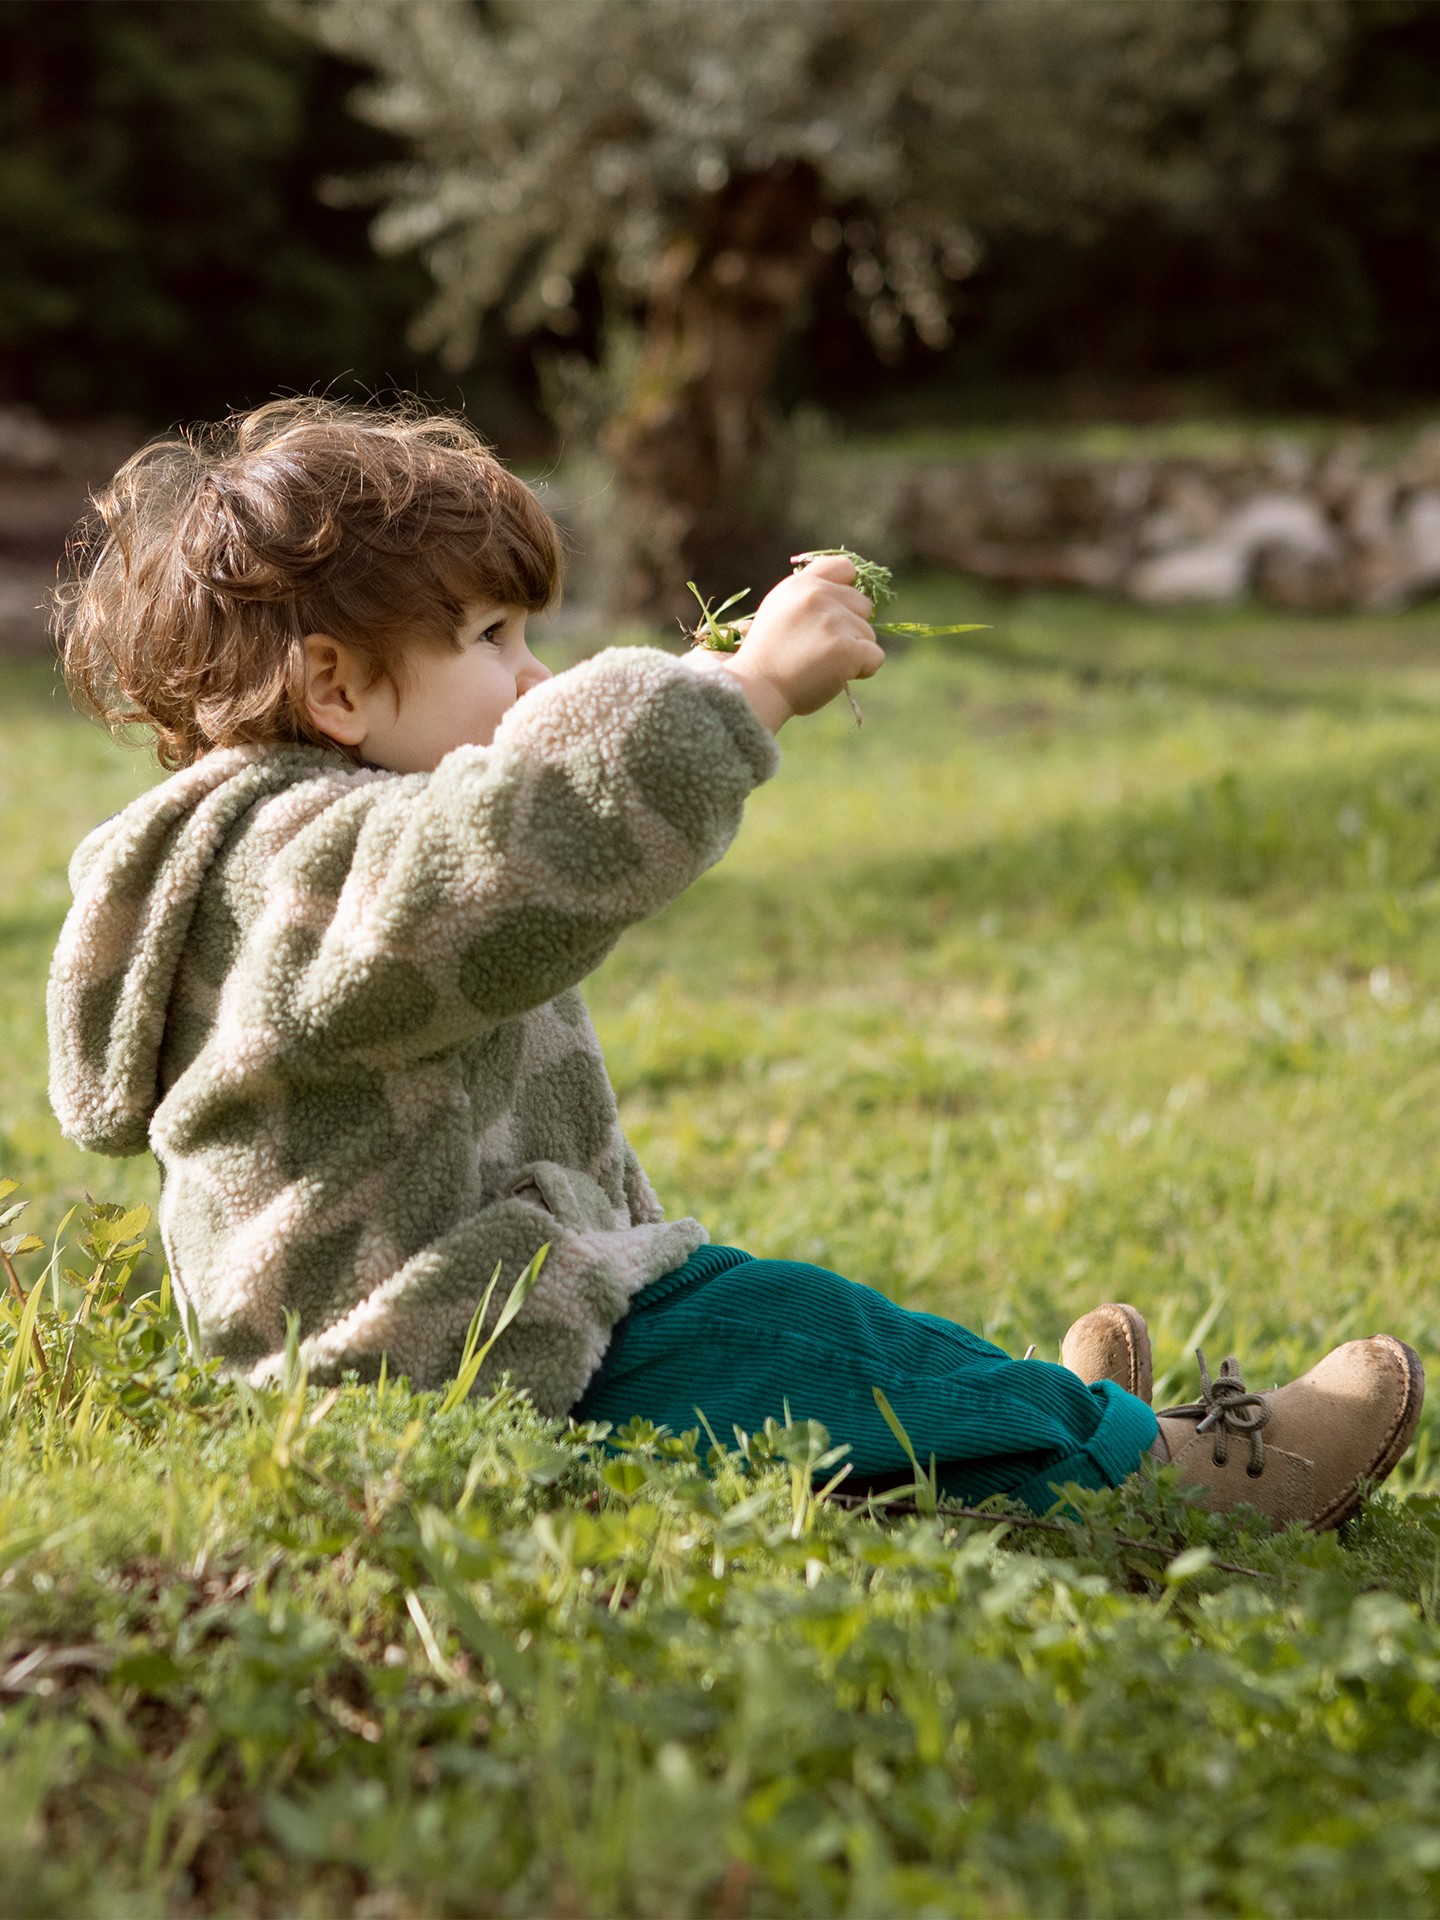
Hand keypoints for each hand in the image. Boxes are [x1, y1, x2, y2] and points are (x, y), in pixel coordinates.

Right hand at [716, 554, 884, 732]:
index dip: (848, 588)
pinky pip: (875, 657)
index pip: (843, 566)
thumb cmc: (766, 657)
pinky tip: (837, 675)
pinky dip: (863, 670)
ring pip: (869, 633)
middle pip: (863, 605)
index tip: (839, 609)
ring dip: (854, 651)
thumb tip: (842, 593)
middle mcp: (819, 596)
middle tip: (823, 647)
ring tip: (822, 664)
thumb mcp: (778, 611)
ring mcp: (835, 621)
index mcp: (801, 584)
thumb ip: (807, 597)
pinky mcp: (849, 648)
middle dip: (851, 626)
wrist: (757, 689)